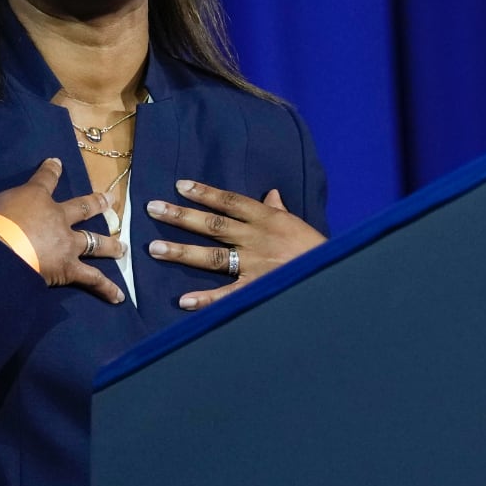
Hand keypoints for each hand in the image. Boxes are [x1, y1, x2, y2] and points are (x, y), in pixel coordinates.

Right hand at [0, 158, 125, 303]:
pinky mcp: (70, 268)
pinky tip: (119, 297)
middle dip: (97, 204)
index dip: (51, 170)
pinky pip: (92, 279)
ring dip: (110, 245)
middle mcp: (58, 217)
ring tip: (122, 247)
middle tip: (111, 201)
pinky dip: (106, 288)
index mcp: (35, 198)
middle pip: (83, 208)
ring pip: (95, 242)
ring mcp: (67, 243)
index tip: (57, 162)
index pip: (45, 179)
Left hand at [145, 180, 323, 309]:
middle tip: (153, 208)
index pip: (230, 201)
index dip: (205, 192)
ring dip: (183, 252)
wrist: (332, 275)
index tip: (180, 185)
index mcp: (267, 218)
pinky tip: (184, 301)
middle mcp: (256, 238)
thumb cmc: (314, 249)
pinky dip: (206, 299)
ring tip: (155, 249)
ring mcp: (255, 265)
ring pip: (213, 256)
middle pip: (213, 224)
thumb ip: (279, 210)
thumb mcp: (297, 224)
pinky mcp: (257, 289)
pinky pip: (228, 295)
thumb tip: (272, 194)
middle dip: (181, 216)